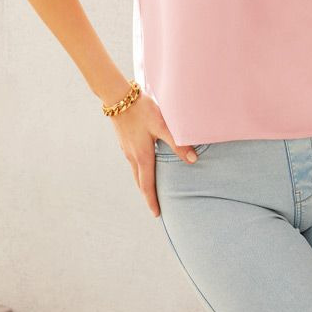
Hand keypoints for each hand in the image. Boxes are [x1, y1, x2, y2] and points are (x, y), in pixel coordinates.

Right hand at [108, 95, 196, 217]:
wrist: (118, 97)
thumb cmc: (142, 110)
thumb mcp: (162, 126)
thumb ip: (178, 143)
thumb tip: (193, 161)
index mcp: (142, 156)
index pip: (147, 185)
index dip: (152, 201)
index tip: (156, 214)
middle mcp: (133, 156)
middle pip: (140, 182)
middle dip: (147, 195)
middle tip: (155, 207)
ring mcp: (126, 150)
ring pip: (135, 172)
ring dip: (143, 183)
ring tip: (150, 190)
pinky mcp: (124, 142)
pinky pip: (132, 163)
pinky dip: (139, 171)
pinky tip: (144, 166)